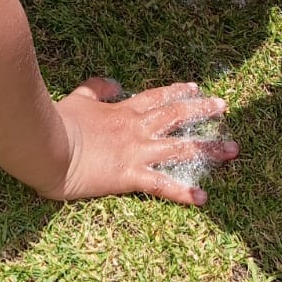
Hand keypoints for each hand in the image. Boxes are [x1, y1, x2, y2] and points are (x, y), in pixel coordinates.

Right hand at [45, 78, 238, 205]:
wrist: (48, 144)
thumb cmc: (59, 122)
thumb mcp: (79, 98)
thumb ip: (97, 88)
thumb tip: (114, 83)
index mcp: (123, 111)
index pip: (157, 98)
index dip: (178, 92)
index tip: (196, 88)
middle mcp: (136, 129)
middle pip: (176, 117)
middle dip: (202, 112)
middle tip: (225, 108)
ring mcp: (136, 152)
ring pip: (180, 148)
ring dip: (208, 149)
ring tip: (233, 150)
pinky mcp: (130, 176)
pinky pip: (162, 185)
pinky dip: (183, 192)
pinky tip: (203, 199)